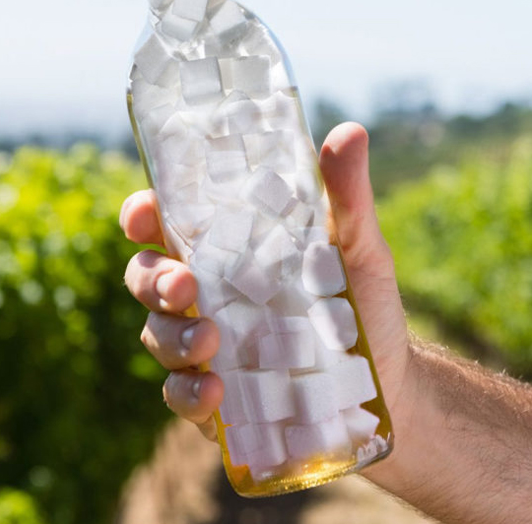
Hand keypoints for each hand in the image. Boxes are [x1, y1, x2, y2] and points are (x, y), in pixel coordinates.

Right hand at [120, 122, 412, 441]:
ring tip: (210, 341)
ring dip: (173, 337)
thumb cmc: (362, 305)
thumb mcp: (360, 249)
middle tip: (184, 286)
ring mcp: (205, 347)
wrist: (388, 386)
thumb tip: (350, 132)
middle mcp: (207, 294)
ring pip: (157, 335)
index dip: (143, 215)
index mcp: (229, 249)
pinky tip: (213, 393)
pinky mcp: (215, 400)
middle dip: (152, 279)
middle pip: (145, 277)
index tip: (145, 215)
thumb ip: (347, 196)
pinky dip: (189, 394)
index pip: (166, 223)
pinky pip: (179, 395)